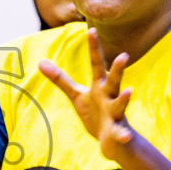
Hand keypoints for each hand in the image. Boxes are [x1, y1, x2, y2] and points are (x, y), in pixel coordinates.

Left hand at [38, 28, 134, 159]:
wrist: (113, 139)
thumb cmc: (95, 113)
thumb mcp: (77, 95)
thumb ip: (60, 79)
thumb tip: (40, 61)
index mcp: (100, 86)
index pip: (97, 64)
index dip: (94, 48)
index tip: (92, 30)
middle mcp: (110, 97)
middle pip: (114, 81)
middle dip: (118, 69)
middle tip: (124, 56)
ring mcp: (115, 114)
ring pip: (120, 105)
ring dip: (124, 99)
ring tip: (130, 91)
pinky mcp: (117, 132)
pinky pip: (121, 133)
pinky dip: (123, 135)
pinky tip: (125, 137)